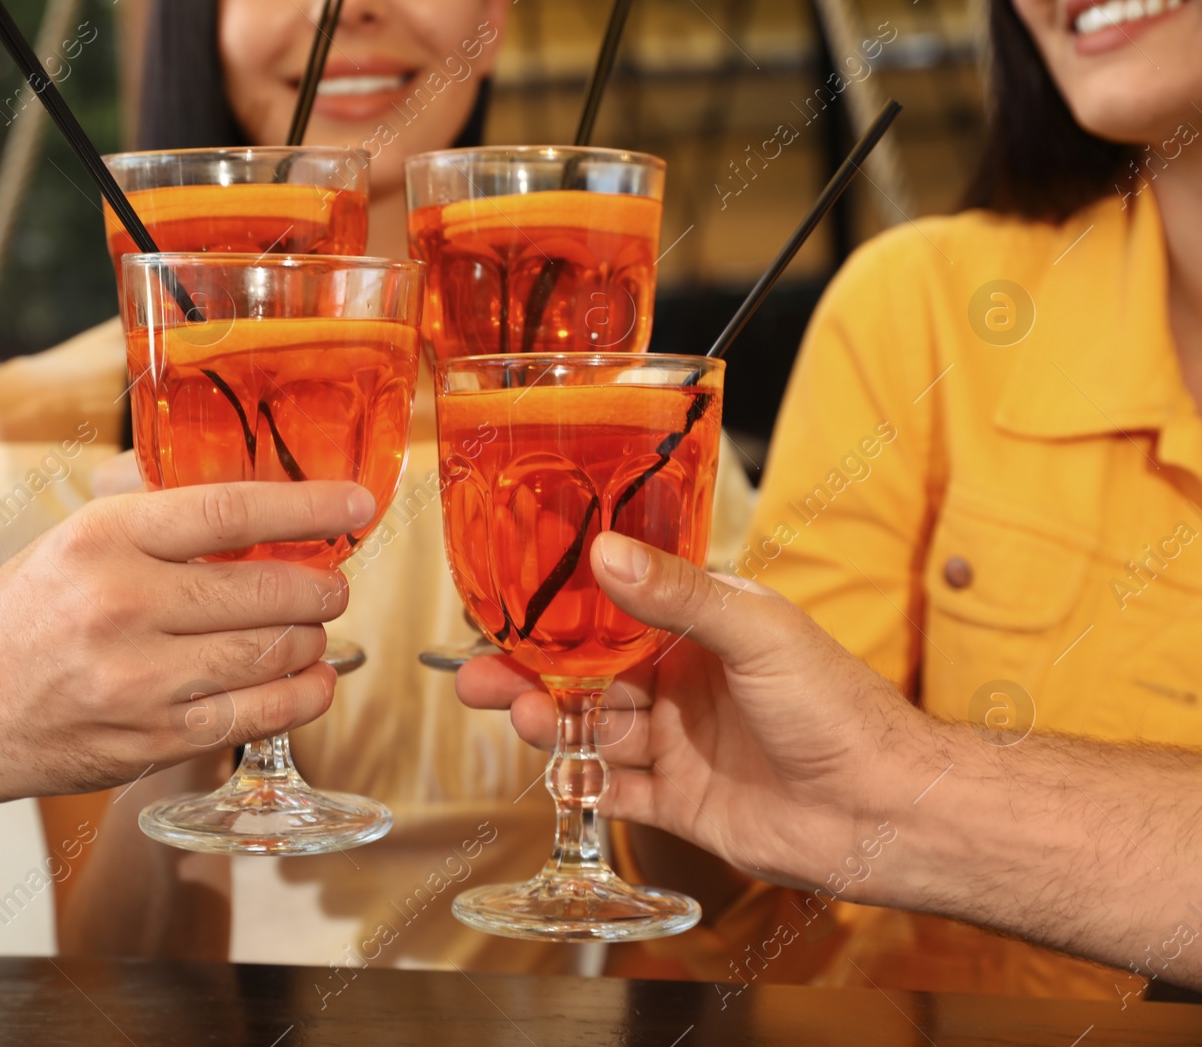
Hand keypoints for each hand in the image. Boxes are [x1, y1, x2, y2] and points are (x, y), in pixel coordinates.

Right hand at [0, 480, 371, 807]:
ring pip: (271, 654)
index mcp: (104, 539)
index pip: (231, 511)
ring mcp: (141, 682)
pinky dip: (300, 695)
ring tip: (312, 627)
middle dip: (321, 587)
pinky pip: (256, 716)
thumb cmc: (23, 618)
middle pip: (266, 591)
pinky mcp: (153, 741)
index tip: (356, 504)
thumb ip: (156, 519)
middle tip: (332, 583)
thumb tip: (254, 499)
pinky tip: (313, 679)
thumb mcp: (74, 540)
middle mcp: (123, 607)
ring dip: (311, 639)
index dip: (307, 507)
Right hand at [457, 531, 934, 894]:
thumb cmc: (841, 707)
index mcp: (703, 630)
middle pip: (587, 677)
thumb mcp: (756, 632)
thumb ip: (678, 596)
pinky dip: (582, 786)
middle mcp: (684, 685)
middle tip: (476, 674)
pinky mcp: (682, 803)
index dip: (558, 613)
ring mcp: (680, 745)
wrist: (886, 811)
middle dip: (530, 675)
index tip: (505, 606)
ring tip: (516, 716)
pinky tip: (558, 773)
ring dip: (550, 725)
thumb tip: (607, 552)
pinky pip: (616, 794)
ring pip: (594, 732)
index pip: (613, 614)